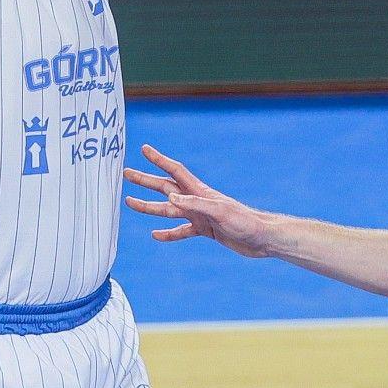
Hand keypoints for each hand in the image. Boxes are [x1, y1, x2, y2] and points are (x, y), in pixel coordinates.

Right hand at [125, 144, 282, 256]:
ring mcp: (200, 215)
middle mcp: (197, 200)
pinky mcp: (205, 230)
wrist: (261, 238)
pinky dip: (168, 233)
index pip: (175, 171)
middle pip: (165, 188)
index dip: (159, 159)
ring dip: (149, 206)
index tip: (144, 149)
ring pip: (168, 209)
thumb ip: (195, 204)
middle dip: (145, 180)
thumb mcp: (219, 212)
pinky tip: (156, 235)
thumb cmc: (245, 222)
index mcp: (200, 192)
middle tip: (126, 173)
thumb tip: (170, 198)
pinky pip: (181, 231)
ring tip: (130, 202)